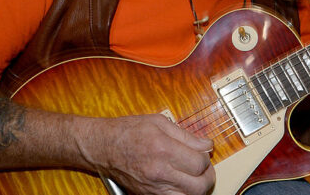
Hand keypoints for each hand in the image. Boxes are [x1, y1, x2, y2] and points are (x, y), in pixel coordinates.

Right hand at [83, 113, 214, 194]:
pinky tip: (180, 182)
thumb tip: (206, 145)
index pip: (199, 162)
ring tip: (194, 176)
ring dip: (197, 187)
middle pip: (199, 185)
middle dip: (207, 175)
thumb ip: (186, 135)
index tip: (204, 150)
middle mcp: (159, 172)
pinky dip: (182, 193)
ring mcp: (153, 187)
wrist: (102, 147)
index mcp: (163, 149)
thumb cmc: (128, 132)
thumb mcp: (159, 122)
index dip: (206, 156)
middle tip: (203, 166)